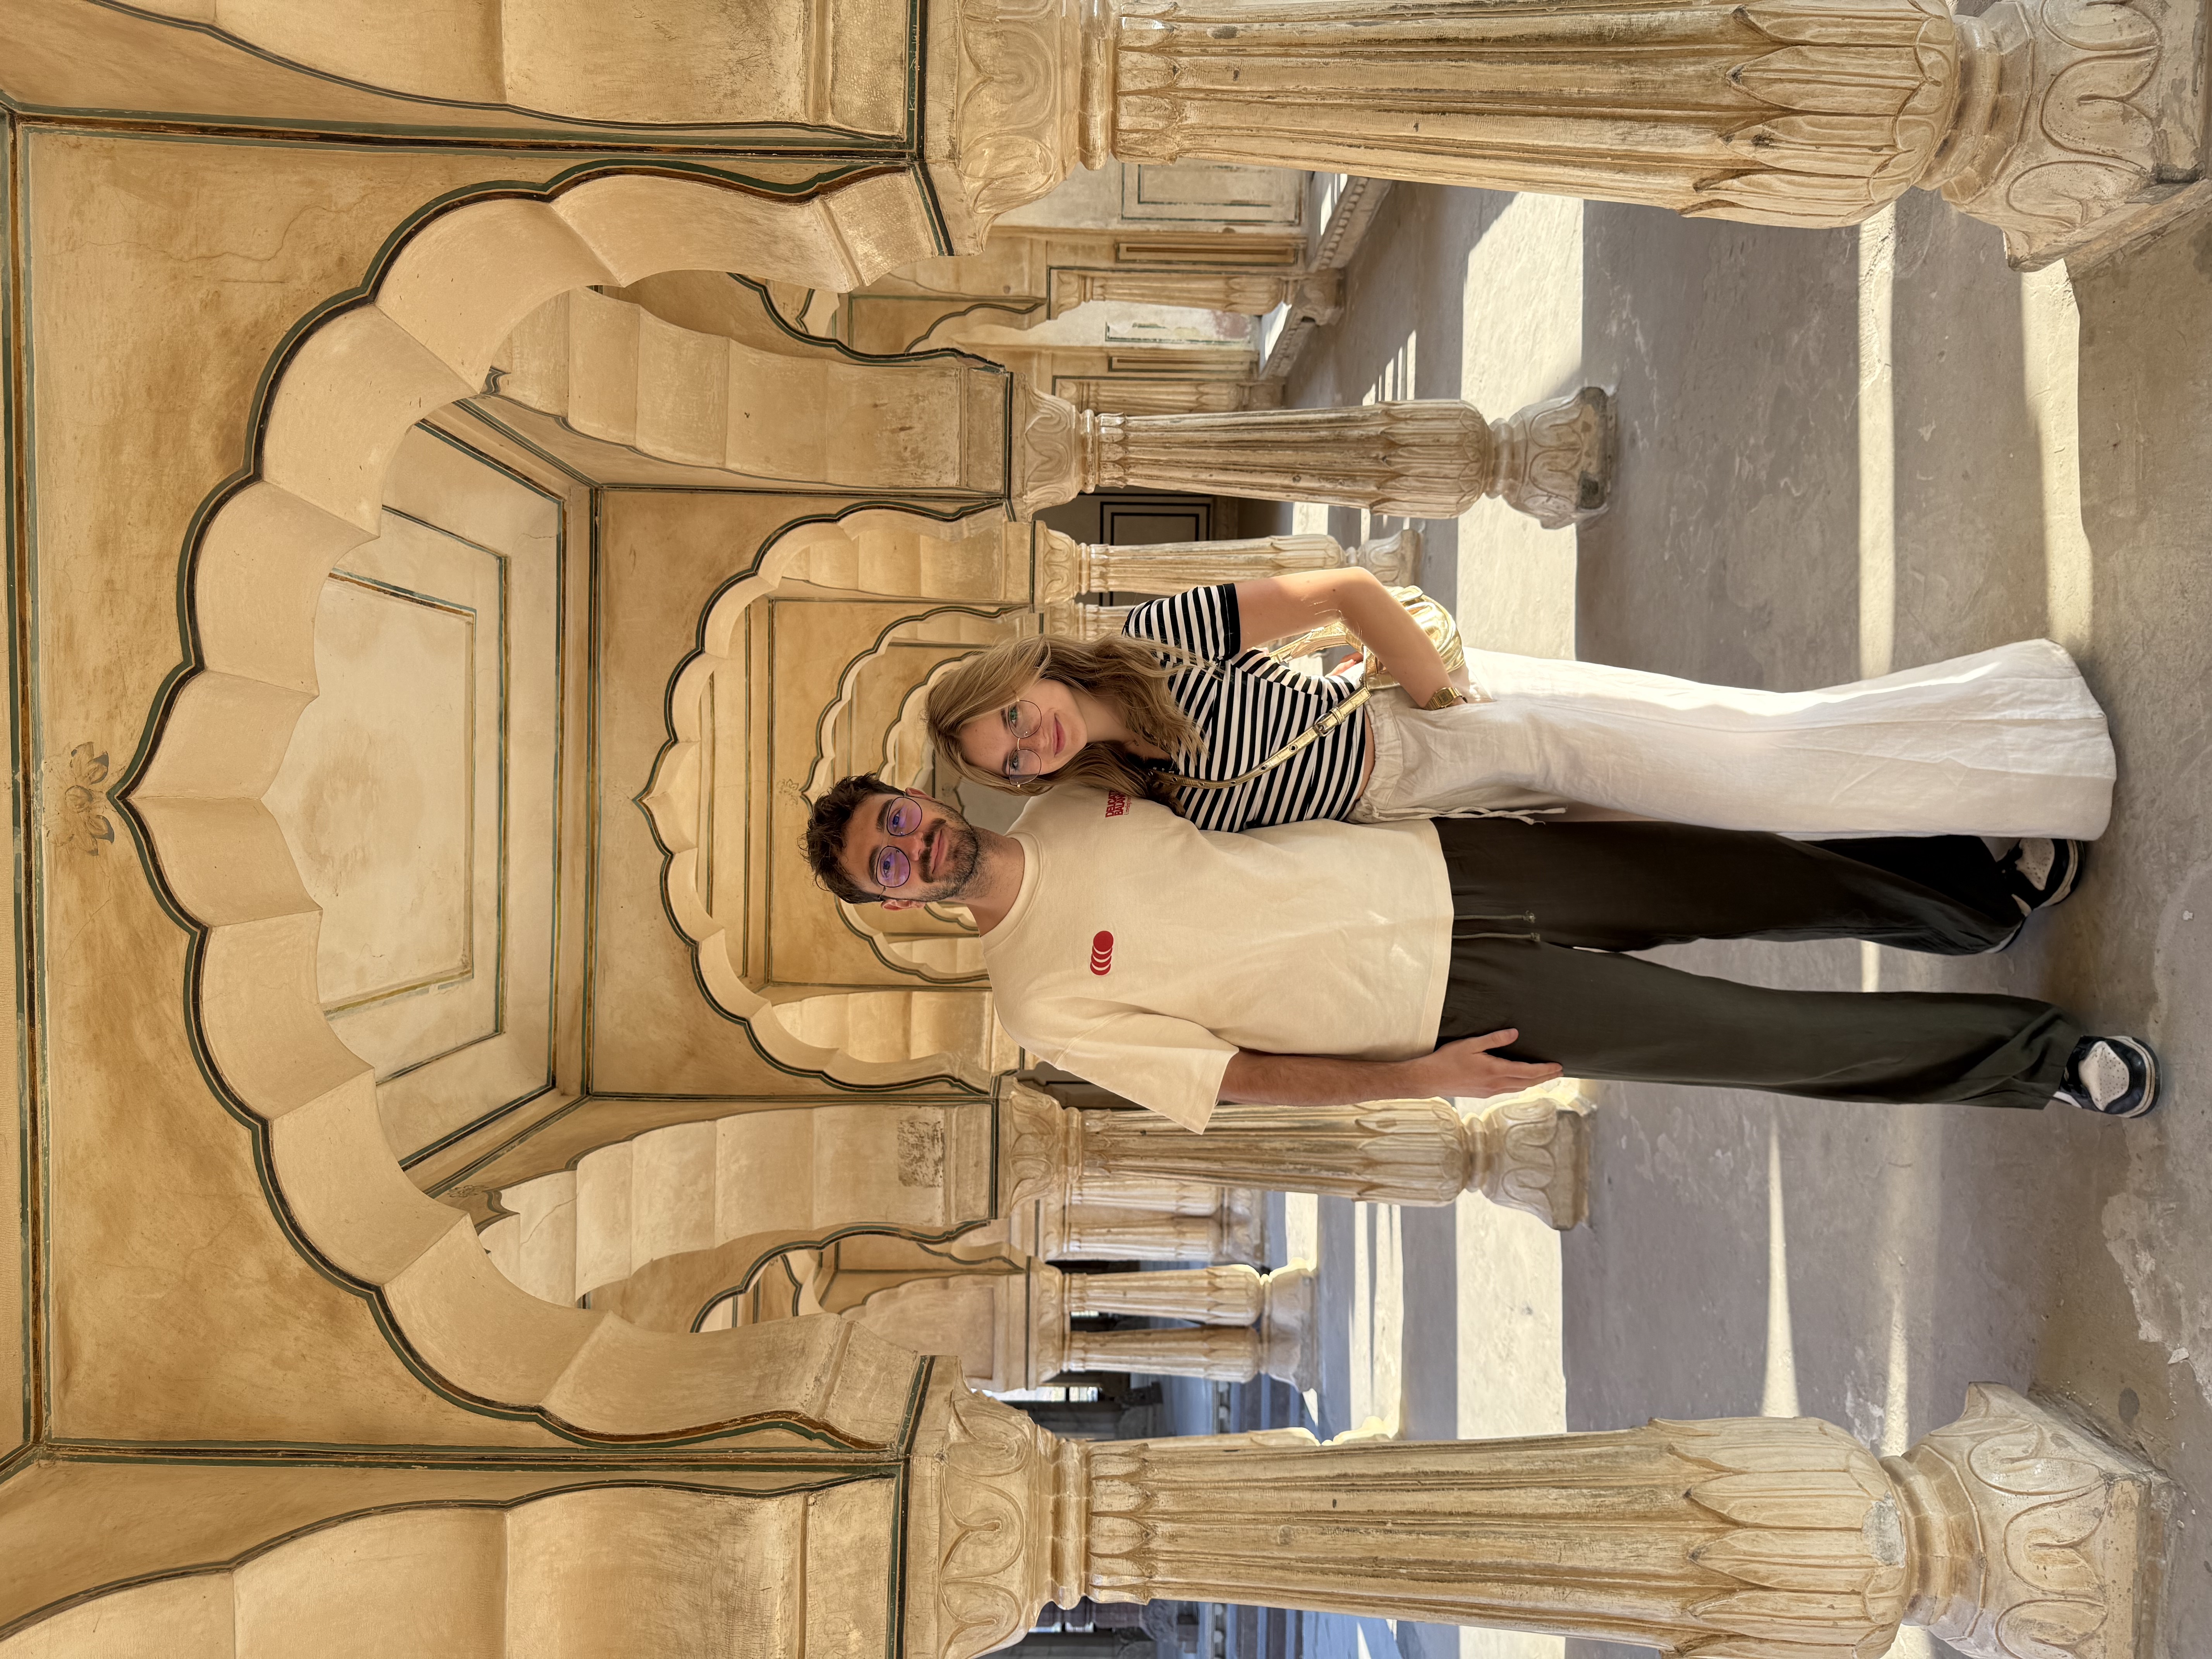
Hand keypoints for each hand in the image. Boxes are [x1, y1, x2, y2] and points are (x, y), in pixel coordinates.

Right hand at [1419, 1030, 1562, 1098]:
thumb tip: (1515, 1033)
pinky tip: (1521, 1082)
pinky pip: (1509, 1090)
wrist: (1430, 1079)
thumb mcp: (1470, 1044)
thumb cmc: (1448, 1060)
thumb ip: (1494, 1039)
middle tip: (1559, 1072)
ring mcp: (1490, 1091)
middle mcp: (1496, 1084)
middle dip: (1545, 1077)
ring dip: (1534, 1082)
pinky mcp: (1484, 1093)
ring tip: (1545, 1076)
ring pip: (1519, 1088)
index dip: (1545, 1069)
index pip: (1527, 1072)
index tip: (1558, 1066)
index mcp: (1495, 1071)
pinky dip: (1521, 1085)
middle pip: (1528, 1082)